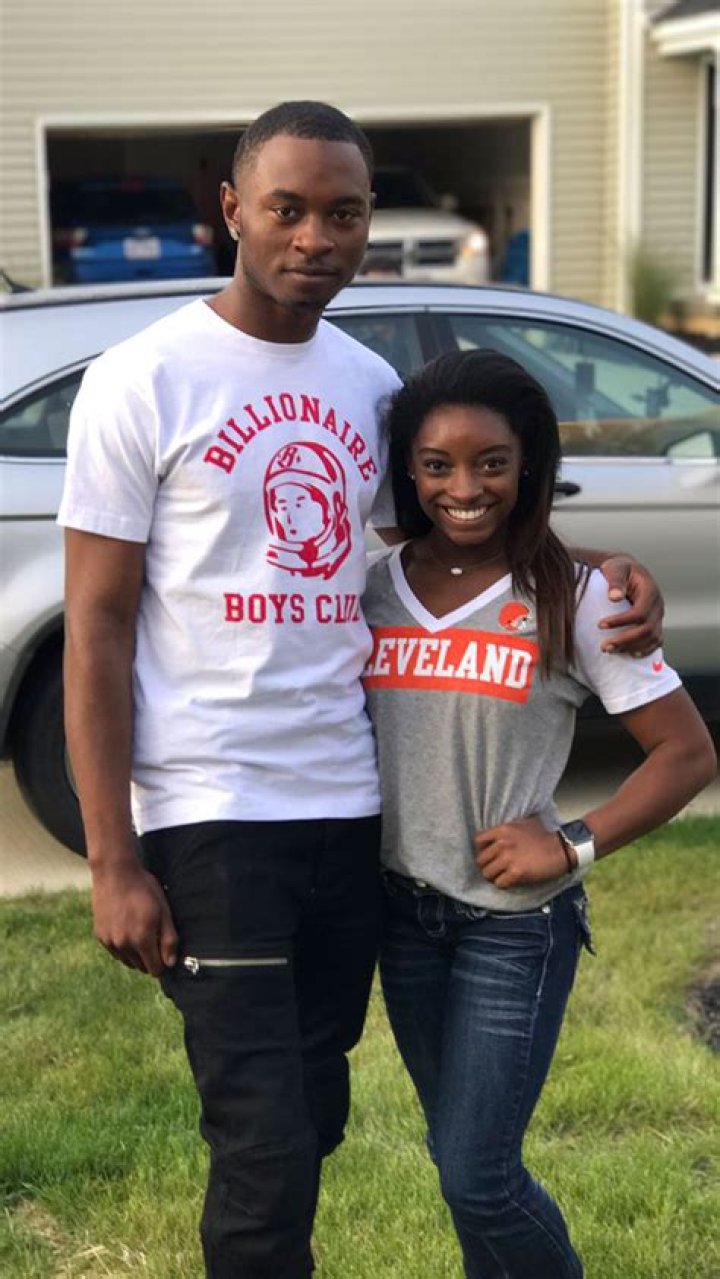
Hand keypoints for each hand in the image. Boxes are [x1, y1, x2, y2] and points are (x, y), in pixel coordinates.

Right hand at [91, 860, 178, 976]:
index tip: (165, 954)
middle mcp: (124, 944)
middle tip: (154, 937)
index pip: (155, 969)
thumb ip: (168, 939)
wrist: (115, 873)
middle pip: (141, 967)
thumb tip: (170, 963)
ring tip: (140, 931)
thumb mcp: (163, 910)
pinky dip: (123, 946)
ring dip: (136, 954)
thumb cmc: (144, 889)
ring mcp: (110, 941)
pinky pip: (115, 952)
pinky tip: (127, 928)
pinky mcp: (100, 936)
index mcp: (142, 939)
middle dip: (150, 958)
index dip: (163, 964)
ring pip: (127, 961)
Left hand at [475, 816, 567, 889]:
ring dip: (495, 877)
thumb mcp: (522, 823)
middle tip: (497, 869)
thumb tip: (493, 836)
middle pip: (481, 860)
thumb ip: (506, 830)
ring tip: (504, 876)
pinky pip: (499, 883)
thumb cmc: (544, 836)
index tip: (489, 856)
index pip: (478, 841)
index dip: (482, 850)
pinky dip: (504, 884)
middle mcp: (502, 843)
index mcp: (502, 830)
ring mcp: (508, 858)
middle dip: (488, 866)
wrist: (562, 849)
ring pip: (488, 873)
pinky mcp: (516, 873)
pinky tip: (512, 881)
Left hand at [598, 555, 663, 655]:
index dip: (621, 621)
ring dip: (632, 647)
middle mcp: (658, 605)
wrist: (627, 571)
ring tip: (610, 650)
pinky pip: (656, 641)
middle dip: (625, 640)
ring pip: (652, 638)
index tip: (600, 625)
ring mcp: (658, 615)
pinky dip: (645, 650)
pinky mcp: (656, 623)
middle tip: (604, 646)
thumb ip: (616, 581)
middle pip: (646, 629)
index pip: (639, 612)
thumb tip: (614, 597)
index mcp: (650, 590)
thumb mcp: (615, 568)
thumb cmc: (619, 569)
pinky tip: (630, 654)